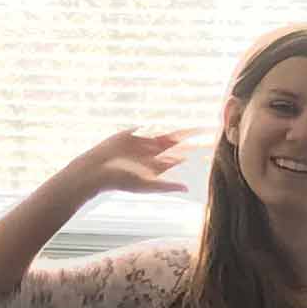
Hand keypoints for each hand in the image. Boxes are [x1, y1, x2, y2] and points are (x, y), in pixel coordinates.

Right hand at [72, 124, 196, 197]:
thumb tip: (187, 189)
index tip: (209, 145)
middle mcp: (150, 155)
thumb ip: (166, 186)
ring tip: (192, 125)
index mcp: (156, 166)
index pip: (178, 157)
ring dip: (176, 130)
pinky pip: (146, 127)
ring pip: (162, 134)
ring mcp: (141, 143)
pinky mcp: (130, 135)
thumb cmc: (121, 181)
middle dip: (189, 138)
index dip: (192, 150)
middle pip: (174, 143)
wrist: (97, 170)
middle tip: (207, 130)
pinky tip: (167, 118)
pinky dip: (157, 124)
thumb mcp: (146, 185)